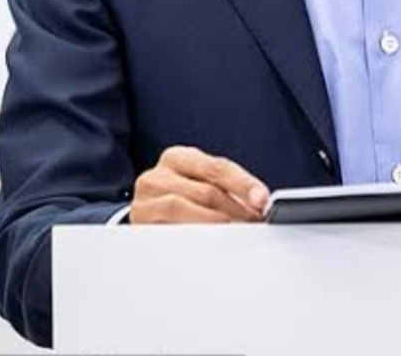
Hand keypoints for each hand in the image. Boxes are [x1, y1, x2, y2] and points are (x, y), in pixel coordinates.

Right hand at [129, 146, 269, 223]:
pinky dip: (193, 236)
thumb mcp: (200, 184)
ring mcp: (145, 200)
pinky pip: (167, 230)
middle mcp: (157, 175)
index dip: (243, 183)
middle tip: (255, 223)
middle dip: (236, 209)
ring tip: (237, 233)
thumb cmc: (180, 199)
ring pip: (183, 207)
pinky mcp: (138, 224)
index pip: (217, 167)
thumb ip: (227, 189)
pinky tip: (209, 242)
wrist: (145, 218)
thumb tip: (260, 203)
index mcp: (178, 157)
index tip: (262, 199)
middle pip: (204, 190)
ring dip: (216, 223)